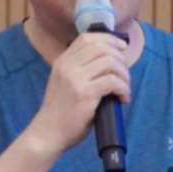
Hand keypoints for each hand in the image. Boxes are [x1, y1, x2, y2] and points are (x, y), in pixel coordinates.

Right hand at [25, 32, 130, 156]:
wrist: (48, 133)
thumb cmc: (61, 111)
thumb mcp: (64, 82)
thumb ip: (79, 69)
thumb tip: (109, 60)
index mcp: (62, 61)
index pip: (87, 38)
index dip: (108, 38)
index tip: (122, 46)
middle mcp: (67, 66)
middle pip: (101, 47)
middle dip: (120, 58)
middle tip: (124, 74)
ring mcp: (75, 79)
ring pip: (110, 62)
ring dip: (124, 74)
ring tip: (124, 88)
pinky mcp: (85, 94)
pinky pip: (112, 82)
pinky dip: (123, 88)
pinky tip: (123, 98)